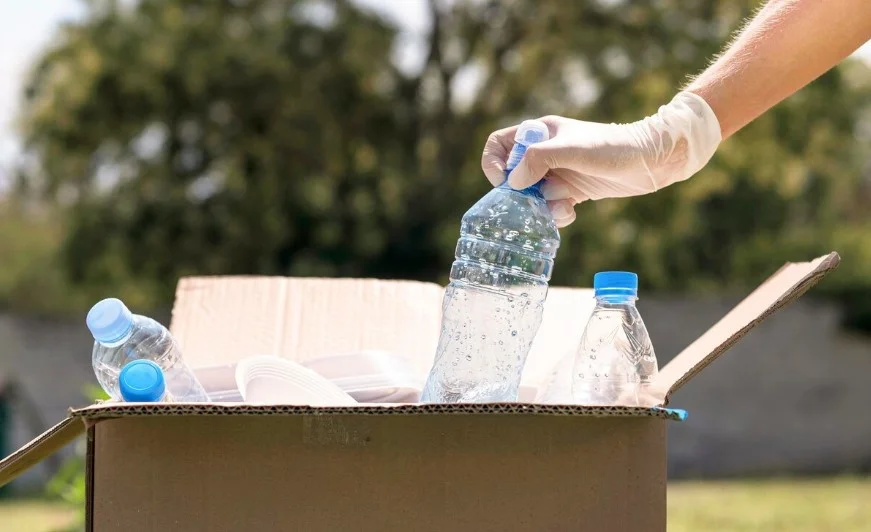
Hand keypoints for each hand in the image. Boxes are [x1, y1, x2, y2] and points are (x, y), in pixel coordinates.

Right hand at [481, 92, 720, 226]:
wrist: (651, 161)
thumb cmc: (612, 148)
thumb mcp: (571, 150)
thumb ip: (537, 160)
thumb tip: (514, 182)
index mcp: (540, 133)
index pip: (500, 144)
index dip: (494, 163)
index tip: (505, 182)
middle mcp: (546, 151)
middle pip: (514, 175)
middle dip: (521, 194)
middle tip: (533, 203)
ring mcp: (559, 171)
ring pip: (532, 195)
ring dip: (540, 207)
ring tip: (561, 208)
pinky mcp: (572, 189)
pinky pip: (551, 206)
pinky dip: (556, 213)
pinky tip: (572, 212)